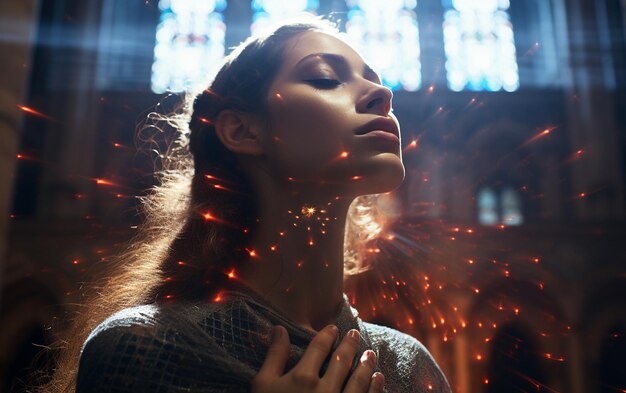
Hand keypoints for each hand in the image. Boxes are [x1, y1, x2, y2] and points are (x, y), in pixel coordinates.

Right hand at [251, 324, 384, 392]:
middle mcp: (324, 389)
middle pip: (342, 360)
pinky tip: (378, 378)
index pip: (319, 347)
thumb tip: (278, 328)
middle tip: (354, 333)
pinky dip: (376, 388)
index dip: (327, 335)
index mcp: (302, 377)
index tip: (333, 328)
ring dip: (366, 364)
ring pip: (359, 379)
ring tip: (370, 354)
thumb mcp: (262, 386)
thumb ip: (274, 356)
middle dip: (350, 344)